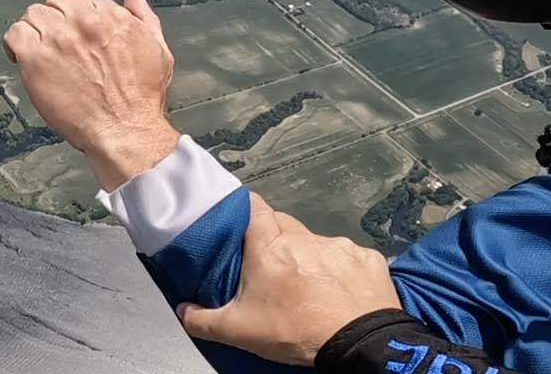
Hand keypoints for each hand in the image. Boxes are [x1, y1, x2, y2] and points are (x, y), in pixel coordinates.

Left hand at [2, 0, 178, 189]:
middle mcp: (82, 21)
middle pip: (55, 4)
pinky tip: (19, 56)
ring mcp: (57, 39)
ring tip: (37, 48)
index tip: (73, 33)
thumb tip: (133, 0)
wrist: (125, 130)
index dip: (75, 17)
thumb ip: (145, 19)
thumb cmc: (142, 97)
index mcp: (109, 15)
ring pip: (33, 14)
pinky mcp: (36, 59)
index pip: (80, 0)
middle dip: (55, 20)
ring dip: (34, 29)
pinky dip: (14, 43)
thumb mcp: (158, 50)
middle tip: (55, 42)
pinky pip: (15, 34)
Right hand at [177, 194, 401, 365]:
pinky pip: (349, 258)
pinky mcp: (367, 258)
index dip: (245, 211)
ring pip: (317, 243)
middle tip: (272, 269)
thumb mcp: (238, 331)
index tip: (242, 227)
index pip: (253, 205)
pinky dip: (343, 271)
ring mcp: (339, 245)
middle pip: (284, 225)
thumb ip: (203, 320)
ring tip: (310, 289)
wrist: (358, 345)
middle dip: (276, 240)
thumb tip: (182, 310)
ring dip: (310, 258)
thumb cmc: (294, 330)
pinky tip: (341, 294)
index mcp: (269, 245)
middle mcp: (303, 236)